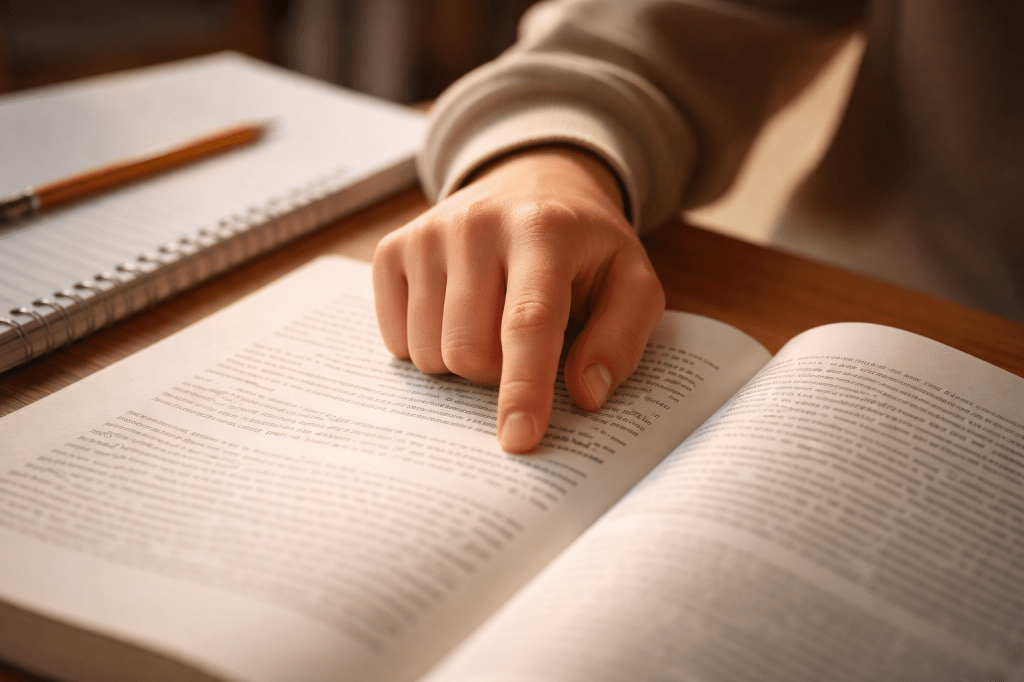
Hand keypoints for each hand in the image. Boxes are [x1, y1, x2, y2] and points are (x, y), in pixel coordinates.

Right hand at [373, 146, 664, 452]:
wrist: (530, 181)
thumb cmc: (584, 247)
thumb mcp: (631, 281)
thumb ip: (622, 338)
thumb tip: (586, 394)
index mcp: (544, 230)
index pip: (527, 321)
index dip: (523, 387)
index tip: (519, 440)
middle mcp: (476, 225)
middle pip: (467, 351)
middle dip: (496, 375)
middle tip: (521, 348)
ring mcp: (426, 235)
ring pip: (428, 354)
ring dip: (461, 363)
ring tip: (489, 323)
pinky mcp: (391, 249)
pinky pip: (396, 341)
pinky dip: (428, 346)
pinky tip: (455, 313)